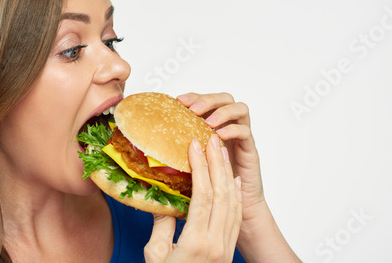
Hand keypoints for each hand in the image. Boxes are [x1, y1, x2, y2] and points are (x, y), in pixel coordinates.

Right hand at [144, 134, 241, 261]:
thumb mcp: (156, 256)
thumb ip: (161, 226)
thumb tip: (163, 200)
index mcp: (197, 242)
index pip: (203, 195)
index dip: (200, 167)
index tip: (195, 146)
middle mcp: (217, 242)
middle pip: (222, 193)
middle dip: (217, 163)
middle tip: (211, 140)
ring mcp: (226, 245)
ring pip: (232, 202)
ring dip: (227, 175)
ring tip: (221, 152)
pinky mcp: (228, 248)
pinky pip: (236, 216)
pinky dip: (235, 195)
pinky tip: (232, 181)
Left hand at [177, 92, 264, 222]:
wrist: (237, 209)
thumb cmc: (212, 189)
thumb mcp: (189, 167)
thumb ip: (176, 156)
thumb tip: (146, 155)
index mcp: (212, 128)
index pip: (205, 102)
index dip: (193, 97)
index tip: (178, 101)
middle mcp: (228, 128)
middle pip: (224, 98)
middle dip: (207, 100)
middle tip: (193, 109)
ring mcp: (241, 138)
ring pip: (239, 109)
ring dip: (222, 111)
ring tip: (208, 122)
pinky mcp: (250, 151)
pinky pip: (246, 132)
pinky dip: (234, 130)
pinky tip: (220, 136)